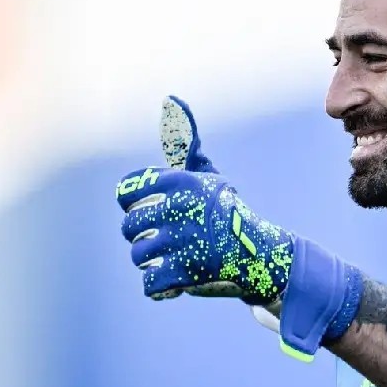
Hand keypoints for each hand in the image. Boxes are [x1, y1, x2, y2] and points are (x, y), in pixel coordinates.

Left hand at [113, 97, 367, 361]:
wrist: (260, 254)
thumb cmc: (225, 212)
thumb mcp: (207, 176)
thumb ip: (185, 145)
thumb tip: (173, 99)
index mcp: (179, 182)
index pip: (126, 191)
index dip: (131, 205)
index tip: (148, 211)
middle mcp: (179, 208)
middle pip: (129, 228)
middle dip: (142, 238)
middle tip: (165, 240)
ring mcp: (183, 241)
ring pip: (138, 256)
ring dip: (152, 263)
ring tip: (171, 259)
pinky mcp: (187, 273)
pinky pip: (150, 283)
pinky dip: (159, 287)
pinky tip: (173, 281)